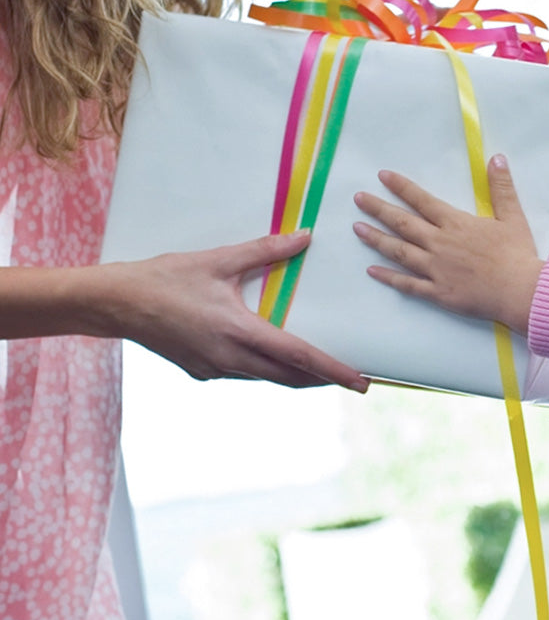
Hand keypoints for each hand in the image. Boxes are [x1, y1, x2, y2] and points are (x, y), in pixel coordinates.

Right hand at [100, 231, 368, 390]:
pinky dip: (267, 369)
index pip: (298, 357)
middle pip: (289, 377)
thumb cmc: (164, 279)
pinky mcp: (203, 371)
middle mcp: (230, 359)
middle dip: (322, 379)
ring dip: (295, 375)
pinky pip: (246, 374)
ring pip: (267, 378)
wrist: (115, 304)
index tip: (361, 382)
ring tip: (322, 367)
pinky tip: (273, 355)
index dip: (333, 370)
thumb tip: (304, 237)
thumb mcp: (218, 260)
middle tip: (353, 378)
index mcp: (239, 333)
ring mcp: (215, 370)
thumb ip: (265, 250)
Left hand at [353, 154, 542, 336]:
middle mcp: (439, 243)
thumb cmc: (517, 255)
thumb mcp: (512, 216)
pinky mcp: (437, 292)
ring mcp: (435, 269)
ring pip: (398, 251)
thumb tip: (496, 158)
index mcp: (455, 223)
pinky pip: (407, 284)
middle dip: (378, 209)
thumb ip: (501, 187)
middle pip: (402, 223)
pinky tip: (371, 270)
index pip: (422, 200)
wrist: (520, 292)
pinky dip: (388, 277)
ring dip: (376, 239)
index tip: (382, 176)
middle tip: (358, 199)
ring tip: (357, 229)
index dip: (401, 187)